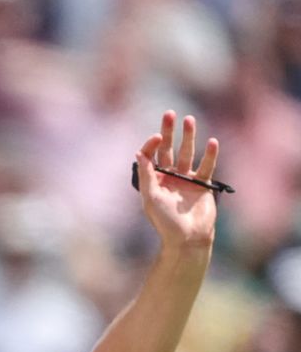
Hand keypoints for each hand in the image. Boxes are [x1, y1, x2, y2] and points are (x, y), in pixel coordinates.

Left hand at [136, 110, 219, 251]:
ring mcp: (186, 179)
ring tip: (189, 119)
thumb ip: (146, 176)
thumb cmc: (164, 221)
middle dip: (168, 132)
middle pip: (168, 150)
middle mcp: (169, 178)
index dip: (152, 145)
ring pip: (187, 153)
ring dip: (188, 137)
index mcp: (153, 181)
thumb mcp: (150, 198)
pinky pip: (206, 166)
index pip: (151, 157)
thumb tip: (138, 154)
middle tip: (169, 113)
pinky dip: (209, 154)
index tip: (157, 136)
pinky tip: (212, 142)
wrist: (187, 237)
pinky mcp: (202, 184)